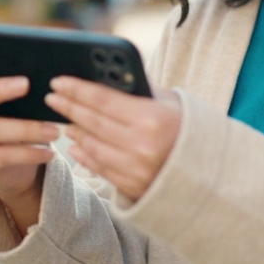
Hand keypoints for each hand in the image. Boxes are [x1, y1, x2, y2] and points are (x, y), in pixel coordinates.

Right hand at [0, 32, 58, 228]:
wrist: (22, 170)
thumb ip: (31, 85)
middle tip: (26, 84)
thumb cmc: (25, 126)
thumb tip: (60, 64)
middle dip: (0, 88)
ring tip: (55, 130)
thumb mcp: (26, 105)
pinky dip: (30, 153)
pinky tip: (50, 153)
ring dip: (28, 128)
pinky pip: (4, 155)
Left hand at [45, 76, 181, 200]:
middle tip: (52, 98)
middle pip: (93, 122)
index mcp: (152, 118)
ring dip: (75, 132)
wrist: (211, 171)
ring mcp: (135, 169)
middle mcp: (141, 145)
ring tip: (66, 120)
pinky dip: (84, 154)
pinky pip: (100, 167)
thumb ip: (140, 90)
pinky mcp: (133, 186)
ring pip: (92, 146)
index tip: (59, 82)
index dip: (77, 90)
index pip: (103, 100)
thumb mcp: (171, 102)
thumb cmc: (189, 128)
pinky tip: (75, 144)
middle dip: (69, 107)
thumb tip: (105, 77)